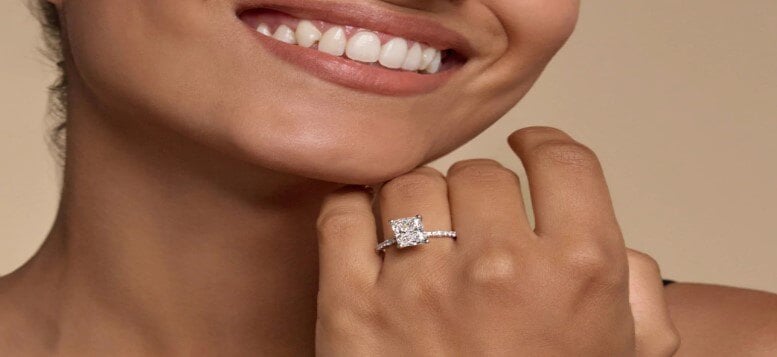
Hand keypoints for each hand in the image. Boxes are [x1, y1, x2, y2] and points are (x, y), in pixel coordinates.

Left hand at [315, 126, 671, 354]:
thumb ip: (636, 298)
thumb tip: (618, 250)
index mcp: (579, 273)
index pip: (564, 160)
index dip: (544, 147)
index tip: (530, 147)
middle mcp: (503, 269)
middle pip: (481, 172)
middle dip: (479, 196)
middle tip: (475, 227)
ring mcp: (422, 287)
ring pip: (410, 185)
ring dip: (417, 206)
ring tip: (423, 243)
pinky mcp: (351, 308)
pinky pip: (342, 214)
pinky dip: (351, 215)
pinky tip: (368, 238)